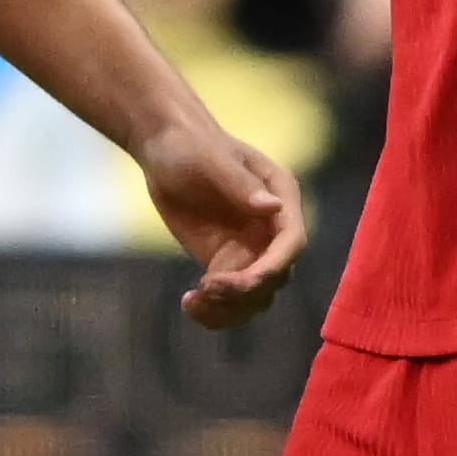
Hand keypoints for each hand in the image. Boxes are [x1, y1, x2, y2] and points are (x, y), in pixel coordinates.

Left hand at [133, 99, 305, 320]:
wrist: (164, 148)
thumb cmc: (190, 143)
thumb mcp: (212, 159)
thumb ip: (241, 184)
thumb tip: (274, 207)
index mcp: (281, 197)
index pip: (292, 241)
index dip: (274, 265)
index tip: (245, 281)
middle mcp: (271, 229)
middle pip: (275, 277)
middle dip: (245, 290)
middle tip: (206, 287)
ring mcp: (249, 249)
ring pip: (255, 297)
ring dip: (229, 309)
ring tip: (194, 301)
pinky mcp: (225, 263)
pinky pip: (229, 299)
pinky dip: (214, 311)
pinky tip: (189, 304)